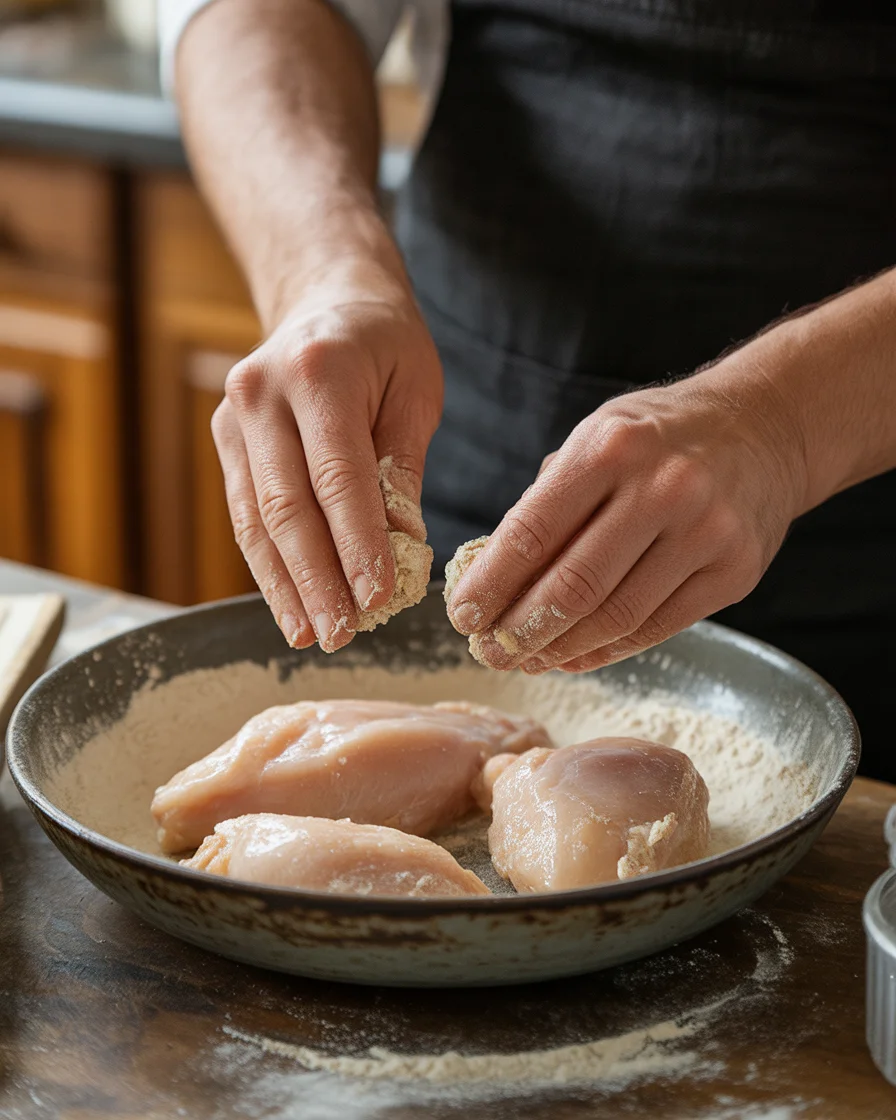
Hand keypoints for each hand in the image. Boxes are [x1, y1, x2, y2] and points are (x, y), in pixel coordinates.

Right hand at [212, 266, 442, 651]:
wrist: (325, 298)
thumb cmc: (384, 346)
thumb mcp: (415, 392)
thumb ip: (403, 468)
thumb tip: (399, 549)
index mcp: (318, 373)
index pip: (337, 476)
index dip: (356, 544)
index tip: (377, 600)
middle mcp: (261, 394)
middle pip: (286, 507)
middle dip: (316, 579)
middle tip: (341, 634)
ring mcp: (233, 418)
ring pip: (255, 520)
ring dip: (285, 585)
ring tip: (312, 635)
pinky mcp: (226, 442)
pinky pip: (245, 515)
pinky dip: (268, 566)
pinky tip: (289, 606)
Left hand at [445, 354, 809, 672]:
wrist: (767, 428)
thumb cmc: (661, 436)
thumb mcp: (596, 438)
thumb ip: (547, 501)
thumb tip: (491, 575)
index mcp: (612, 448)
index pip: (533, 531)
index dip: (490, 583)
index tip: (463, 615)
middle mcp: (663, 489)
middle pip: (573, 586)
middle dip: (519, 629)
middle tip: (488, 651)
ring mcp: (705, 534)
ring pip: (614, 617)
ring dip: (558, 649)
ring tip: (525, 658)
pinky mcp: (734, 573)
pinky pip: (655, 629)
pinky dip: (605, 651)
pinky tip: (572, 656)